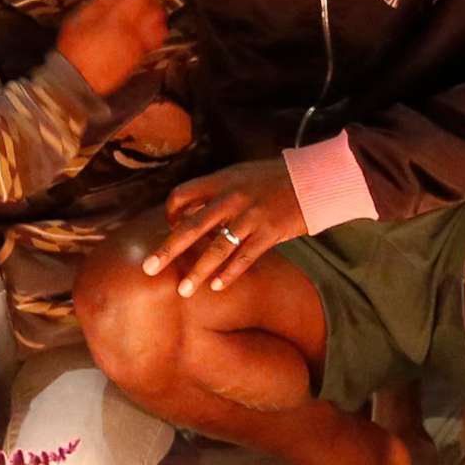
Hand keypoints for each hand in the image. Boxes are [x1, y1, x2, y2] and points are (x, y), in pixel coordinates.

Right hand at [54, 0, 165, 94]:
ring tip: (142, 14)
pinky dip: (152, 31)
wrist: (76, 81)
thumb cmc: (73, 50)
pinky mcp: (139, 58)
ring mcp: (138, 47)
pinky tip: (140, 30)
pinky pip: (154, 40)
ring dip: (154, 16)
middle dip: (149, 0)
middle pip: (155, 9)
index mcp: (115, 21)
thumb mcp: (78, 19)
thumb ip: (99, 1)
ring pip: (159, 25)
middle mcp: (132, 33)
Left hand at [142, 158, 307, 296]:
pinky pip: (244, 257)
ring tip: (183, 290)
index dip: (170, 212)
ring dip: (198, 272)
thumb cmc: (275, 178)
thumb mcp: (241, 175)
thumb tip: (192, 211)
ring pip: (217, 248)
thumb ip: (217, 191)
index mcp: (221, 181)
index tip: (169, 225)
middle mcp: (232, 198)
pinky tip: (217, 287)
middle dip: (168, 250)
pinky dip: (229, 274)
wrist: (315, 178)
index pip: (182, 195)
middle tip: (148, 269)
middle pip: (191, 226)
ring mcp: (251, 216)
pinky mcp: (270, 232)